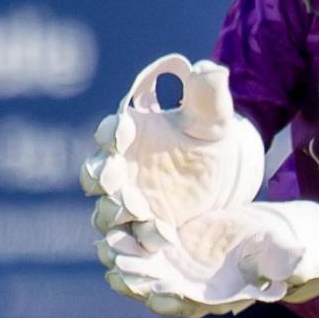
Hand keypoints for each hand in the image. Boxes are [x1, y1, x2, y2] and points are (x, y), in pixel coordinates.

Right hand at [79, 55, 265, 249]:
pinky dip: (132, 248)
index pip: (110, 132)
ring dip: (117, 216)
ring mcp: (126, 202)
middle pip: (98, 175)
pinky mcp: (140, 231)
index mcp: (128, 135)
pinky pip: (126, 242)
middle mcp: (118, 169)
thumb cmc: (208, 137)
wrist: (220, 172)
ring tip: (137, 216)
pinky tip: (152, 249)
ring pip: (107, 213)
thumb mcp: (213, 117)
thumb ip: (206, 95)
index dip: (112, 131)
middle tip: (116, 181)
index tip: (122, 129)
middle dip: (103, 178)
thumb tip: (209, 68)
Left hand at [101, 200, 318, 314]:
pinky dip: (128, 246)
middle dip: (141, 283)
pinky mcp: (171, 250)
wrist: (270, 237)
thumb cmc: (284, 249)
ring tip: (110, 250)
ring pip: (147, 275)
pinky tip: (111, 234)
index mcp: (223, 298)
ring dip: (127, 266)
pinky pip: (144, 252)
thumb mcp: (289, 255)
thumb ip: (289, 263)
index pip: (196, 305)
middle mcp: (195, 291)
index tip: (158, 295)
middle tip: (120, 273)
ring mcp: (180, 272)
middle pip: (162, 293)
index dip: (176, 301)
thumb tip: (291, 269)